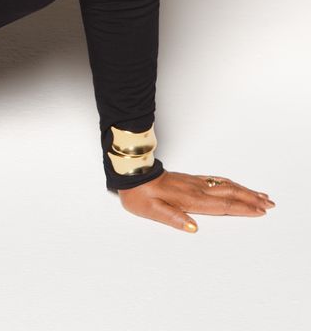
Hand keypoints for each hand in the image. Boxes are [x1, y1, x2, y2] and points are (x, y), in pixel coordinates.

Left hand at [117, 170, 275, 231]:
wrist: (132, 174)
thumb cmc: (140, 195)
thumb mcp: (152, 211)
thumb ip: (173, 219)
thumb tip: (193, 228)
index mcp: (189, 200)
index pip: (222, 205)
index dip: (243, 208)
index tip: (260, 211)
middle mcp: (196, 189)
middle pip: (229, 193)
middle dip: (251, 199)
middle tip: (270, 203)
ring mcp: (194, 183)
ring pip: (225, 185)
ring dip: (244, 190)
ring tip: (260, 195)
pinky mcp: (190, 180)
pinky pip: (216, 180)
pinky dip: (231, 183)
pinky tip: (236, 186)